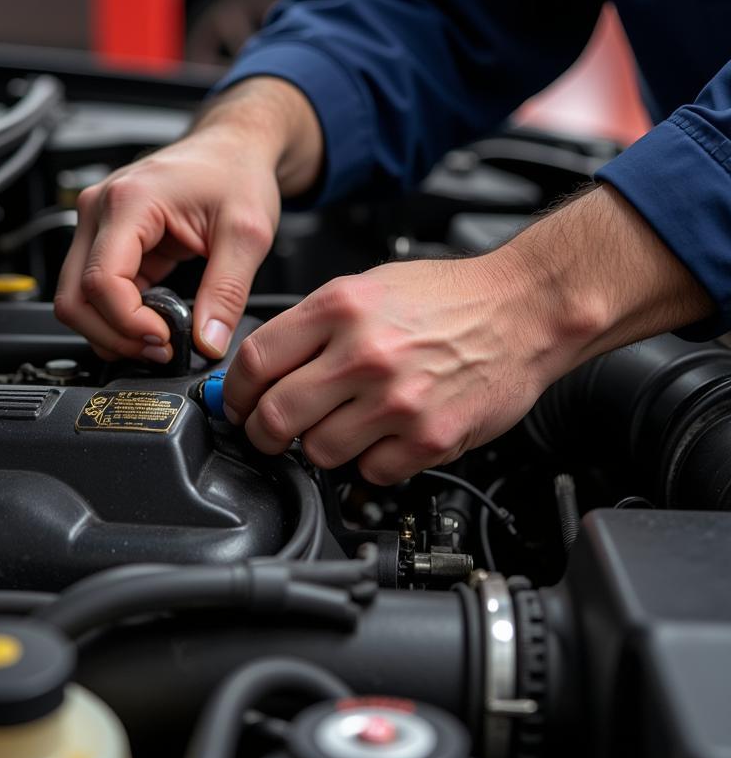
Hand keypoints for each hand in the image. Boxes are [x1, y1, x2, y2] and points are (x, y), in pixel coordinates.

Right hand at [54, 78, 323, 361]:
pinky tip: (154, 322)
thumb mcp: (247, 234)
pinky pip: (96, 292)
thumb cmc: (235, 172)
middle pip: (74, 296)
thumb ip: (227, 292)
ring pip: (76, 299)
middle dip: (113, 335)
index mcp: (129, 201)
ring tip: (158, 340)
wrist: (233, 148)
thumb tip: (208, 342)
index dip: (128, 323)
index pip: (101, 281)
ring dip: (110, 331)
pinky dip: (118, 317)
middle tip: (160, 349)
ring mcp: (98, 225)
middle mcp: (100, 209)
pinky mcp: (107, 241)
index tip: (165, 339)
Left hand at [223, 186, 712, 483]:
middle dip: (261, 432)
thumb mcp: (367, 286)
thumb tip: (261, 366)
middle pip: (275, 416)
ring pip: (318, 452)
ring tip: (339, 427)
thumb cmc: (449, 297)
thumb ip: (311, 325)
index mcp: (340, 307)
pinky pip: (369, 472)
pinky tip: (381, 437)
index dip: (233, 392)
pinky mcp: (428, 438)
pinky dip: (367, 463)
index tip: (235, 402)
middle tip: (268, 432)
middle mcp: (364, 354)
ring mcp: (397, 400)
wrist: (525, 309)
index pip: (255, 362)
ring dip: (318, 447)